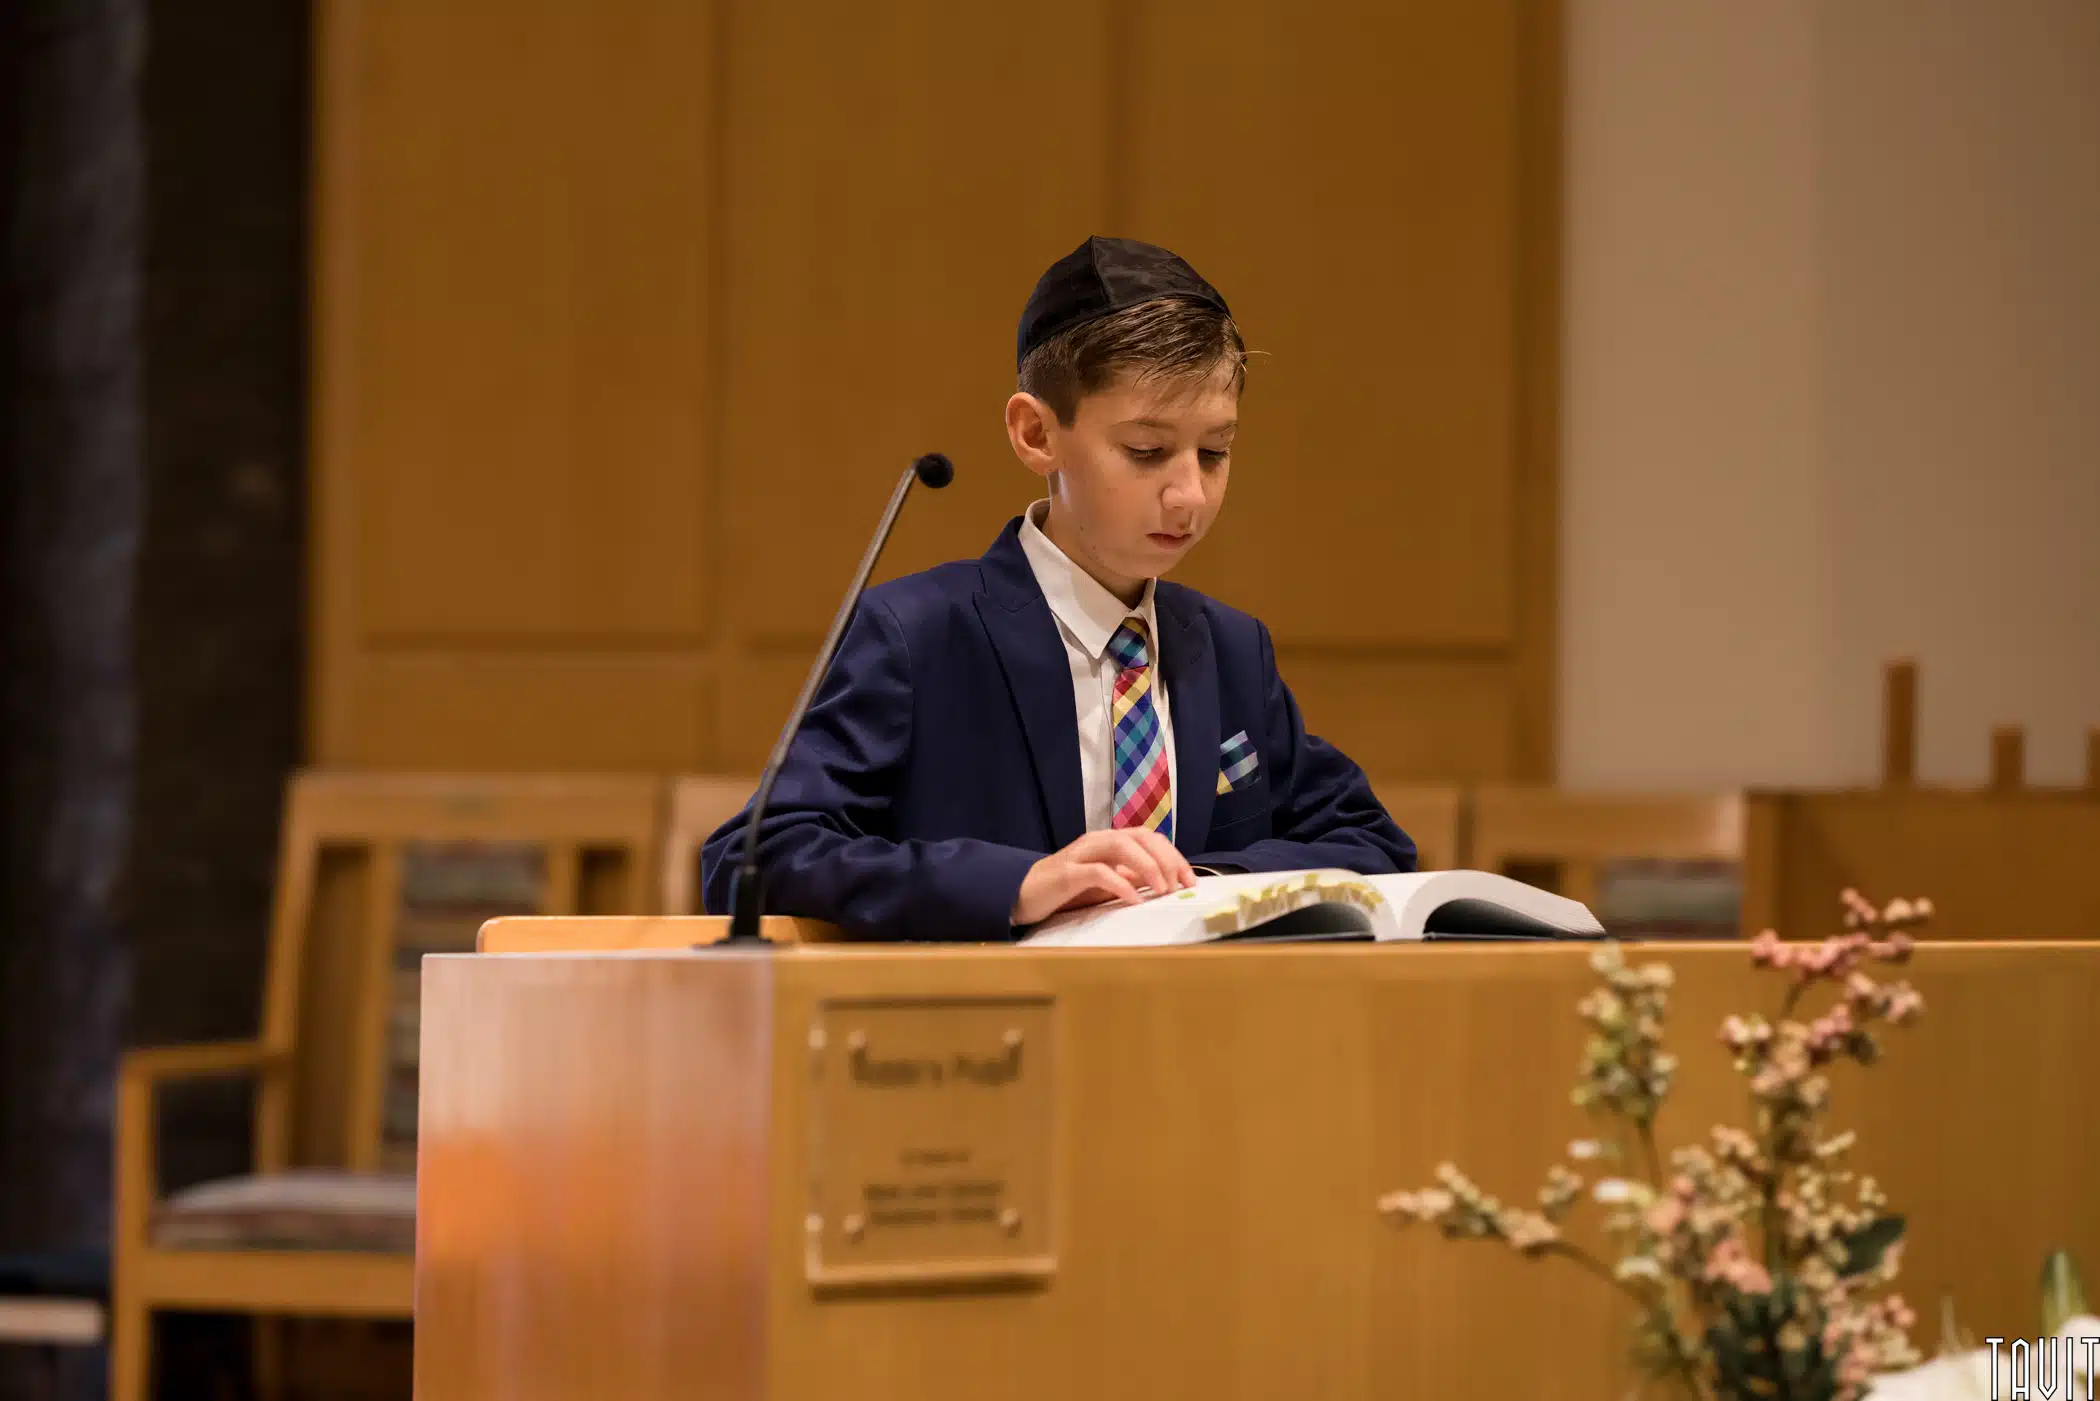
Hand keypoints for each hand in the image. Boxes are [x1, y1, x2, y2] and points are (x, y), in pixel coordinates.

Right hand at [1011, 828, 1198, 925]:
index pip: (1150, 838)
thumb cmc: (1067, 890)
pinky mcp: (1067, 872)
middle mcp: (1098, 841)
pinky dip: (1120, 883)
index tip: (1190, 880)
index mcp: (1110, 841)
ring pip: (1122, 846)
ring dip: (1148, 867)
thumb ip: (1131, 879)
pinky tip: (1133, 899)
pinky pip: (1098, 871)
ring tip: (1161, 890)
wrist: (1022, 894)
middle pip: (1141, 837)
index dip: (1174, 856)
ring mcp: (1082, 854)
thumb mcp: (1106, 885)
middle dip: (1167, 859)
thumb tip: (1164, 885)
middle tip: (1181, 885)